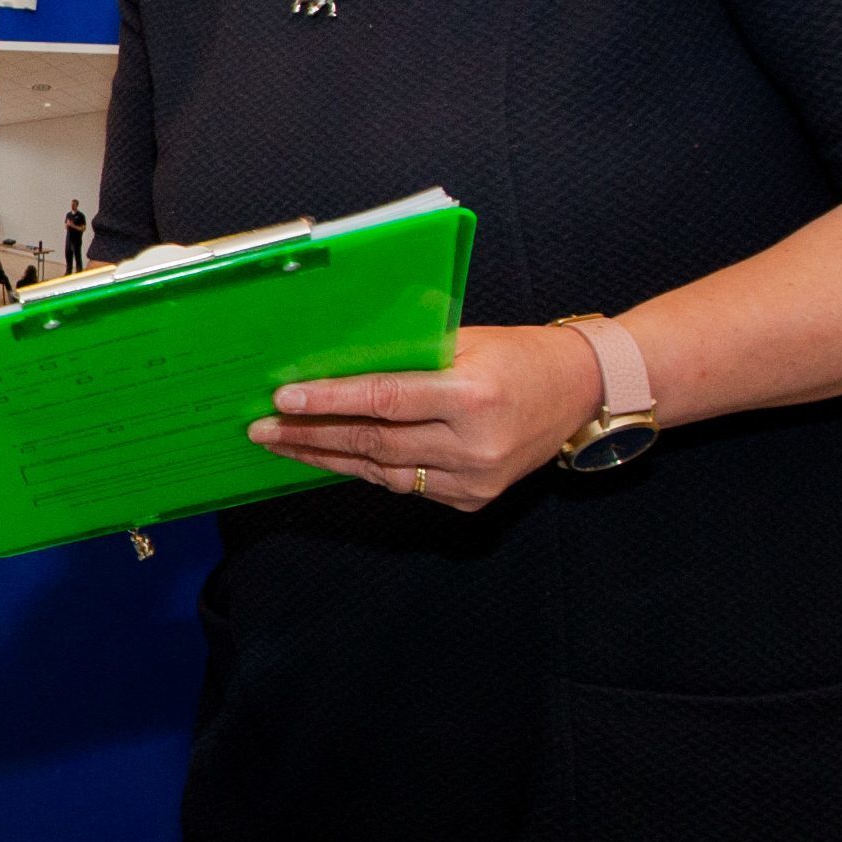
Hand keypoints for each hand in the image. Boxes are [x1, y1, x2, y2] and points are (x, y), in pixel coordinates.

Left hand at [245, 324, 602, 510]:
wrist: (580, 393)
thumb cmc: (517, 354)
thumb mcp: (466, 340)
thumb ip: (408, 355)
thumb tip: (334, 357)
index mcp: (473, 397)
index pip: (385, 400)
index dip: (329, 402)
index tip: (282, 400)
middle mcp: (474, 446)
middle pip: (374, 443)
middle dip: (310, 436)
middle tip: (261, 429)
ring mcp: (473, 481)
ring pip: (382, 472)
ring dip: (326, 458)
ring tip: (280, 445)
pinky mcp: (470, 501)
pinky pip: (404, 485)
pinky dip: (365, 469)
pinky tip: (329, 457)